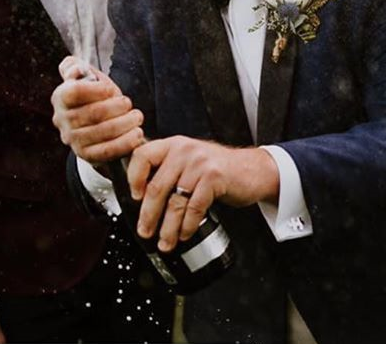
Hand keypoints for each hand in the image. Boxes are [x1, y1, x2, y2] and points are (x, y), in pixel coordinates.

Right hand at [51, 56, 145, 164]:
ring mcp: (72, 139)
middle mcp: (61, 119)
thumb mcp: (87, 78)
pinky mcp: (85, 155)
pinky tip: (137, 134)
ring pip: (103, 131)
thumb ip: (77, 67)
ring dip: (126, 123)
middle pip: (94, 112)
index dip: (96, 90)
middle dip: (117, 106)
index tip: (111, 90)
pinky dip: (126, 142)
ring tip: (137, 117)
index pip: (74, 92)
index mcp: (60, 97)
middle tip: (129, 103)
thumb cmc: (95, 98)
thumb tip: (75, 69)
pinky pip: (108, 150)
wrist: (98, 128)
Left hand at [126, 136, 278, 251]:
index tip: (134, 198)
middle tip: (145, 231)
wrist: (252, 169)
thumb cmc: (217, 169)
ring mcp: (199, 163)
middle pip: (156, 186)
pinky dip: (187, 225)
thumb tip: (142, 199)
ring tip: (165, 241)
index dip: (133, 178)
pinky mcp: (214, 177)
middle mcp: (184, 150)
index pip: (142, 156)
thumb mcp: (189, 161)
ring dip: (168, 227)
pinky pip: (194, 207)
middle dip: (148, 214)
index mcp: (172, 145)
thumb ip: (167, 170)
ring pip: (175, 201)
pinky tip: (184, 234)